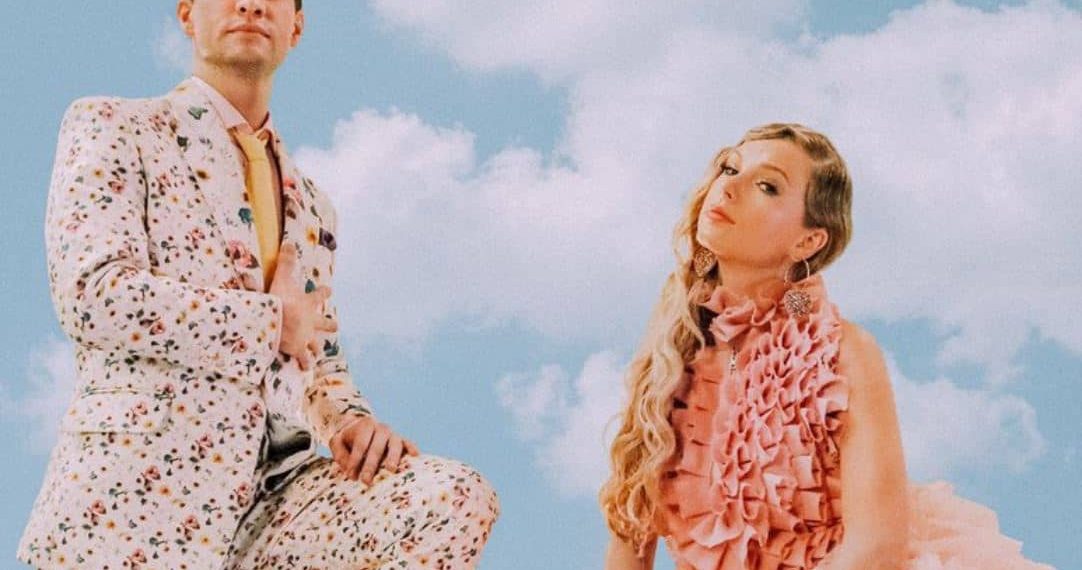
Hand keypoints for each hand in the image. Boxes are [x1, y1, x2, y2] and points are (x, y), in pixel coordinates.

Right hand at [267, 242, 336, 370]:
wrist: (278, 322)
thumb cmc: (280, 300)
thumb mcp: (283, 277)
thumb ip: (286, 261)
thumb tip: (290, 242)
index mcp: (309, 304)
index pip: (319, 296)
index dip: (324, 292)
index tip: (329, 290)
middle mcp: (312, 322)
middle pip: (324, 323)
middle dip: (329, 324)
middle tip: (335, 325)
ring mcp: (307, 337)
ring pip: (316, 344)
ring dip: (317, 348)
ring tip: (319, 353)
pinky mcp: (299, 350)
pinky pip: (303, 360)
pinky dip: (303, 364)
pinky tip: (305, 370)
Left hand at [329, 416, 419, 484]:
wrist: (361, 427)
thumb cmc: (348, 439)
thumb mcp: (336, 442)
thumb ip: (339, 454)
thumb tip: (349, 469)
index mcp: (365, 425)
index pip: (360, 444)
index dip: (355, 460)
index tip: (350, 475)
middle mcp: (381, 428)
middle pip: (377, 447)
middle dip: (371, 465)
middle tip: (365, 481)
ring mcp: (392, 434)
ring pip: (394, 444)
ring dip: (393, 457)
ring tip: (391, 470)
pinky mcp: (401, 441)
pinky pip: (407, 443)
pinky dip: (411, 448)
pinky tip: (415, 455)